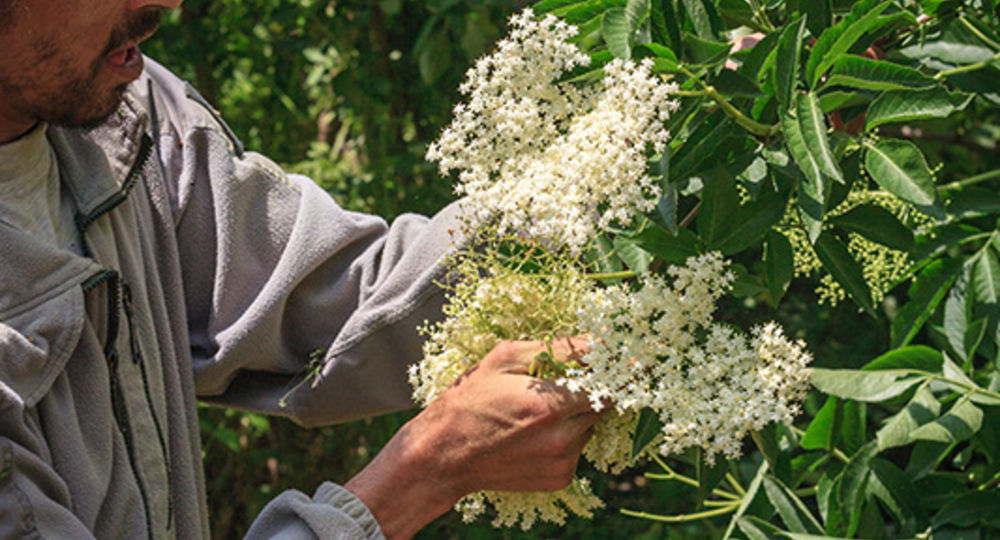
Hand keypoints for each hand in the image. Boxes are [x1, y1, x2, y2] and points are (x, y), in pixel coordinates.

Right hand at [345, 337, 596, 538]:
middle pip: (604, 404)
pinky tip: (534, 431)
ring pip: (591, 425)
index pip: (607, 383)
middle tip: (563, 379)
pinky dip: (565, 435)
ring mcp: (563, 461)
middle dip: (590, 387)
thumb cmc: (469, 400)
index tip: (618, 358)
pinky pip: (578, 447)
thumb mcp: (504, 359)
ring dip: (577, 412)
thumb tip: (597, 341)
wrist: (444, 456)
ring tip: (538, 409)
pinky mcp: (560, 478)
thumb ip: (556, 349)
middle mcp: (562, 438)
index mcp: (549, 404)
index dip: (613, 368)